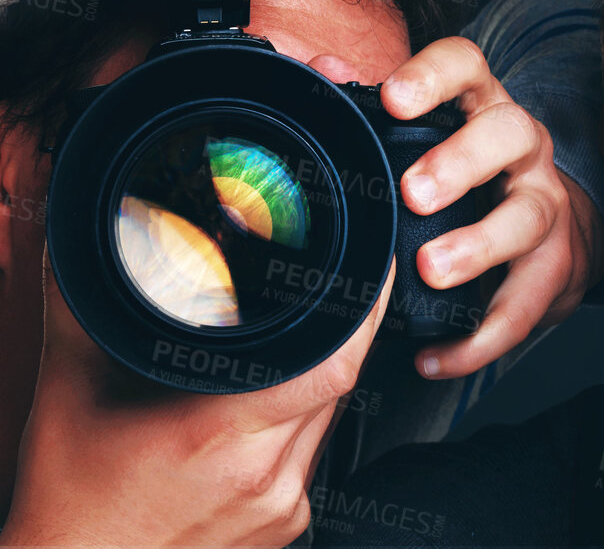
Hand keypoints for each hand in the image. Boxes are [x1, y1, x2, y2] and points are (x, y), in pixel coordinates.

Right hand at [1, 259, 392, 546]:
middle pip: (337, 382)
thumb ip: (80, 311)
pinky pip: (313, 458)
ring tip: (268, 366)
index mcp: (221, 433)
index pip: (335, 363)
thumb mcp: (69, 392)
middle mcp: (264, 475)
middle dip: (334, 337)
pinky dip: (297, 429)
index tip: (367, 275)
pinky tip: (257, 422)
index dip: (362, 314)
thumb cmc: (65, 504)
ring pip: (329, 419)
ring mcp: (281, 506)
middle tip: (318, 304)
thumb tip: (80, 253)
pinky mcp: (287, 526)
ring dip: (313, 384)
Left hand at [377, 36, 603, 377]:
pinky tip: (437, 356)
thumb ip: (370, 104)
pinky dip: (482, 336)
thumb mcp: (431, 133)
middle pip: (509, 133)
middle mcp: (522, 148)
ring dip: (480, 244)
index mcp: (481, 106)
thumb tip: (322, 74)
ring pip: (526, 216)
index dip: (434, 76)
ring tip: (431, 269)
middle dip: (462, 161)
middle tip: (415, 193)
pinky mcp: (555, 265)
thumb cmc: (469, 176)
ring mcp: (544, 204)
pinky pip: (526, 304)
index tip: (394, 99)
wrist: (549, 231)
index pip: (467, 66)